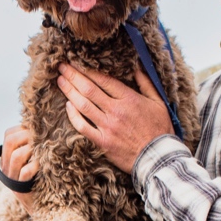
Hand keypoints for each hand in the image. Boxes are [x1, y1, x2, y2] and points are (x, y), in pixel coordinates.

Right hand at [0, 125, 38, 212]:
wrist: (43, 207)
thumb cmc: (41, 179)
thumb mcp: (33, 159)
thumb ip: (33, 145)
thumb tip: (42, 125)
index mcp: (7, 157)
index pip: (8, 135)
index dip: (22, 128)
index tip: (37, 130)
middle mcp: (6, 166)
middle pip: (10, 142)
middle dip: (27, 136)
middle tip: (41, 138)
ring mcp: (12, 178)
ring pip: (16, 156)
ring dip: (32, 149)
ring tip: (43, 150)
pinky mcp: (21, 188)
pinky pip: (26, 171)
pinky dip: (35, 165)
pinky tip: (43, 164)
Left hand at [56, 63, 172, 172]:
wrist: (158, 158)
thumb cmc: (159, 129)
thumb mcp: (158, 102)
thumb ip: (146, 83)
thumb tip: (136, 67)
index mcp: (129, 99)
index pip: (103, 80)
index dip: (88, 70)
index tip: (77, 62)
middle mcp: (116, 111)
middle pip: (89, 89)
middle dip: (73, 75)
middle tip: (62, 66)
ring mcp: (107, 127)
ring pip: (83, 105)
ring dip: (69, 91)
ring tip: (60, 81)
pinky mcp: (102, 142)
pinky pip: (82, 126)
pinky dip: (73, 115)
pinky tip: (67, 105)